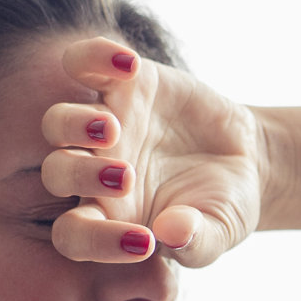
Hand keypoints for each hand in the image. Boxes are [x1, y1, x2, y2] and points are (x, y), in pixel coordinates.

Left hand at [40, 37, 264, 267]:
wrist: (243, 159)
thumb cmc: (222, 206)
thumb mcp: (220, 232)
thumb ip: (197, 243)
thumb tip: (172, 233)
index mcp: (108, 219)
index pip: (74, 236)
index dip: (95, 242)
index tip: (143, 244)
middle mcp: (95, 173)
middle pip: (57, 173)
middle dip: (81, 175)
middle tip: (126, 178)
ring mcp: (106, 125)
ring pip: (57, 122)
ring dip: (75, 124)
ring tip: (113, 128)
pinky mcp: (124, 83)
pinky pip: (83, 63)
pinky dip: (94, 57)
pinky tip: (128, 65)